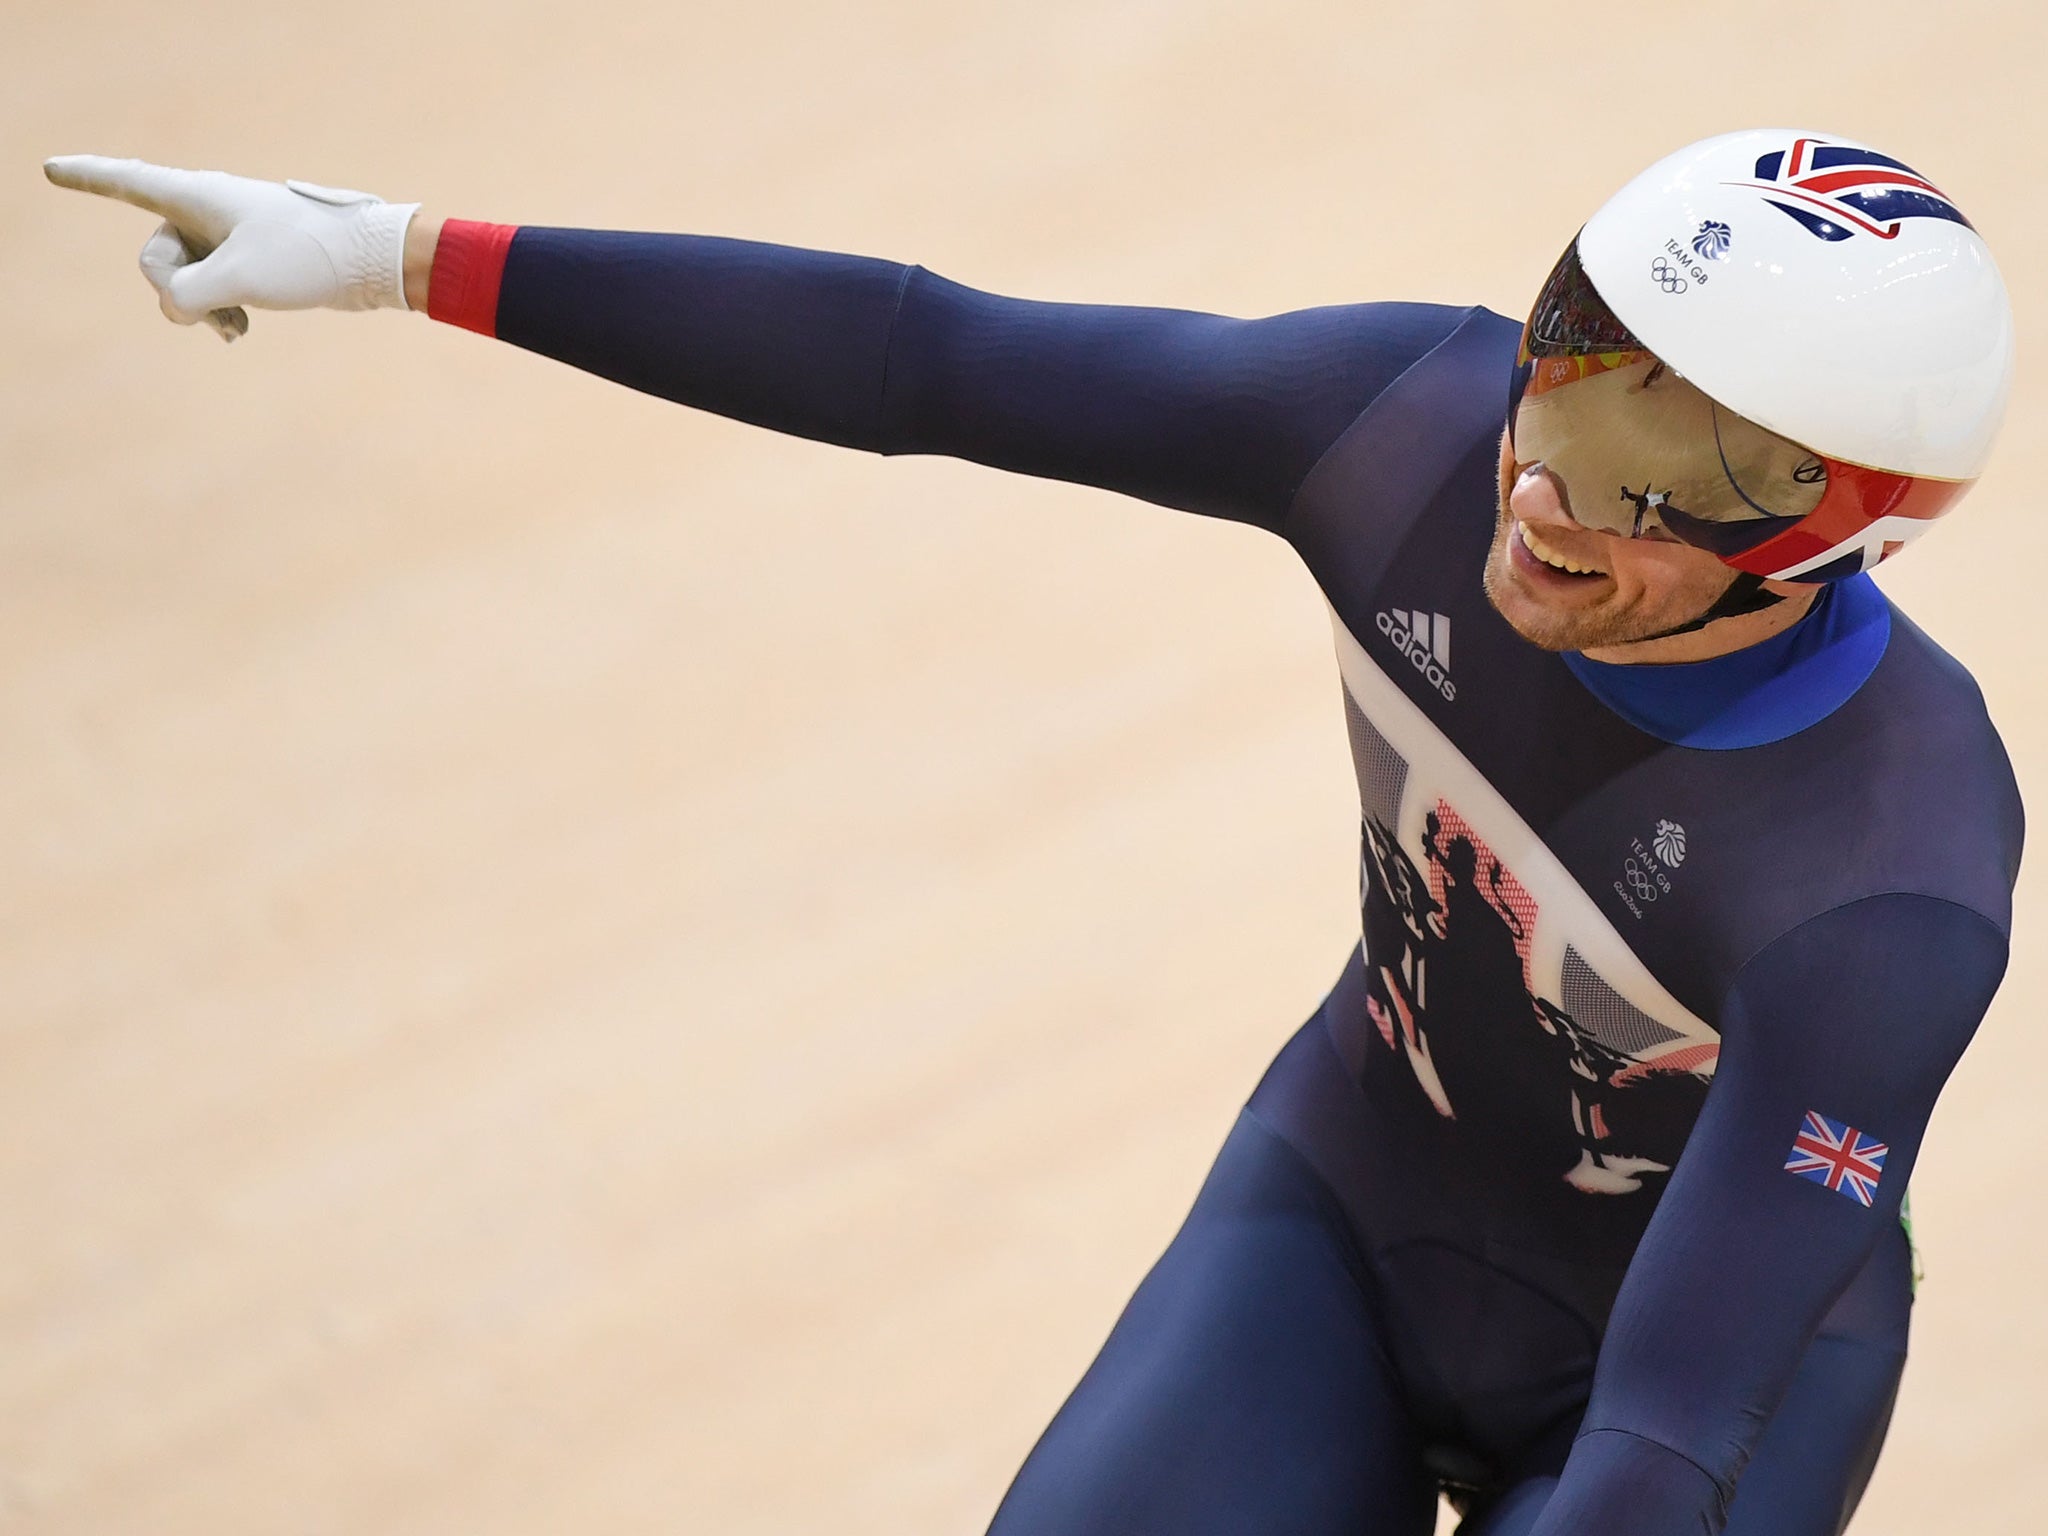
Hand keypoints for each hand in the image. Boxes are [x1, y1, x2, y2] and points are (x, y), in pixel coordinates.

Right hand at [43, 155, 421, 342]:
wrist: (370, 262)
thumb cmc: (308, 257)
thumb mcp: (238, 279)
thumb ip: (187, 295)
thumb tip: (174, 308)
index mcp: (197, 196)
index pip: (127, 183)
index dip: (87, 178)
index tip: (52, 169)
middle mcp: (207, 210)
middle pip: (156, 256)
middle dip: (177, 289)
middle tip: (218, 303)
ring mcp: (227, 237)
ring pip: (185, 280)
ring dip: (203, 308)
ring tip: (238, 326)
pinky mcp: (249, 261)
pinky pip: (211, 290)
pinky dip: (220, 311)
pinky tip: (243, 331)